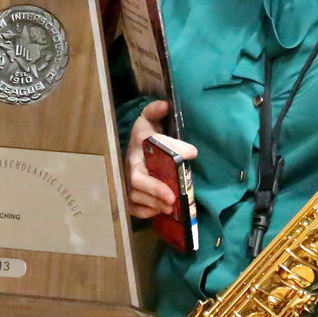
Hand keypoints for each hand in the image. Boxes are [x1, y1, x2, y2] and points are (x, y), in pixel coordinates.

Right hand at [125, 99, 197, 218]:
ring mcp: (126, 180)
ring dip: (153, 202)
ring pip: (135, 195)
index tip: (191, 152)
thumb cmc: (146, 136)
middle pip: (136, 178)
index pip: (151, 142)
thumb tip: (166, 105)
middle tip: (172, 196)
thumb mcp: (150, 119)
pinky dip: (145, 212)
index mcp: (139, 141)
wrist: (134, 149)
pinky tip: (158, 211)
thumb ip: (156, 111)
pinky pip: (133, 208)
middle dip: (154, 188)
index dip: (170, 147)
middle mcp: (130, 162)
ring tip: (170, 205)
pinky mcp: (127, 195)